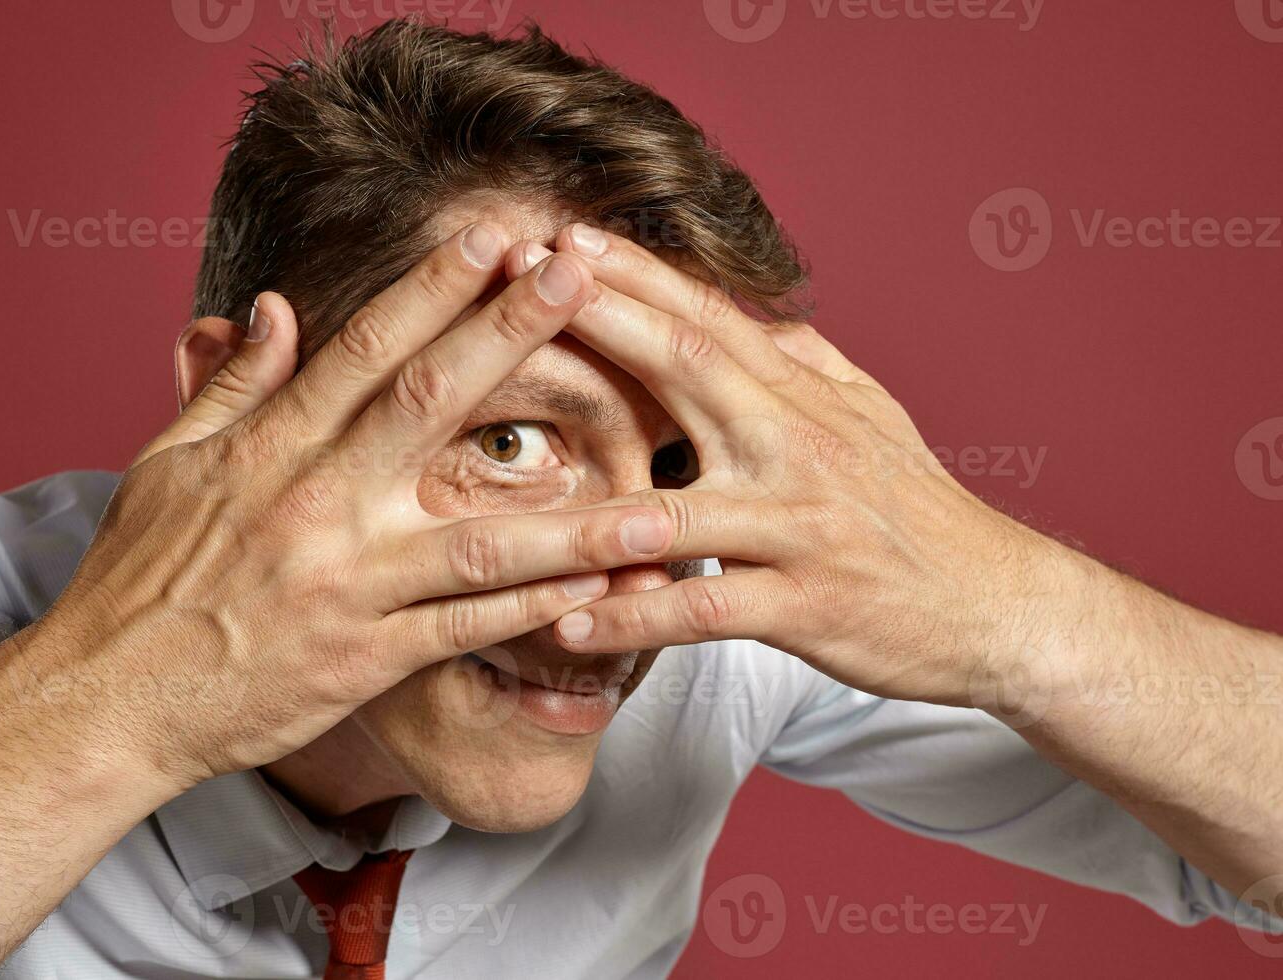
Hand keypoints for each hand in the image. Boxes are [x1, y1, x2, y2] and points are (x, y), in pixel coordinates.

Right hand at [37, 223, 678, 788]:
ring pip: (481, 540)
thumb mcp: (168, 463)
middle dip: (513, 332)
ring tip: (660, 499)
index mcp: (270, 446)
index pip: (365, 346)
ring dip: (576, 519)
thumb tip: (273, 308)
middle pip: (431, 402)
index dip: (435, 285)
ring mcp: (350, 583)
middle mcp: (318, 503)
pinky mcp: (368, 657)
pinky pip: (468, 630)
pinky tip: (602, 593)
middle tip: (584, 276)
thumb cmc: (136, 579)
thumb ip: (232, 384)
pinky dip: (537, 611)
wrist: (108, 701)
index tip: (496, 236)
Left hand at [508, 226, 1065, 708]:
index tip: (564, 235)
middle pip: (689, 372)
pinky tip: (572, 623)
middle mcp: (800, 448)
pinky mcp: (807, 607)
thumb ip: (810, 362)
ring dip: (589, 500)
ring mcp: (802, 529)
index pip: (712, 320)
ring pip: (680, 510)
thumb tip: (761, 313)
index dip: (636, 275)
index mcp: (805, 399)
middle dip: (600, 321)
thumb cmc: (919, 510)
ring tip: (502, 490)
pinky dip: (637, 618)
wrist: (1001, 606)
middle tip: (516, 283)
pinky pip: (706, 613)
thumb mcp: (874, 415)